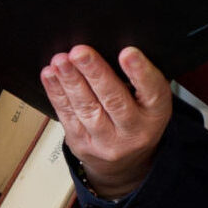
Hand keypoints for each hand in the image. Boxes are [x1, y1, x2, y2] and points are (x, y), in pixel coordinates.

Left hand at [41, 45, 171, 200]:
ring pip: (87, 108)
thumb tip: (109, 44)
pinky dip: (57, 93)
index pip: (152, 91)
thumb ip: (137, 77)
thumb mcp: (149, 99)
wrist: (124, 162)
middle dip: (94, 73)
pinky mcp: (82, 144)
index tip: (127, 52)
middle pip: (114, 99)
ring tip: (61, 61)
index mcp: (156, 112)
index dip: (140, 72)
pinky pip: (67, 116)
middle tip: (80, 52)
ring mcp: (107, 141)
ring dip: (71, 82)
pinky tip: (51, 76)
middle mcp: (134, 130)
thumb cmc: (137, 116)